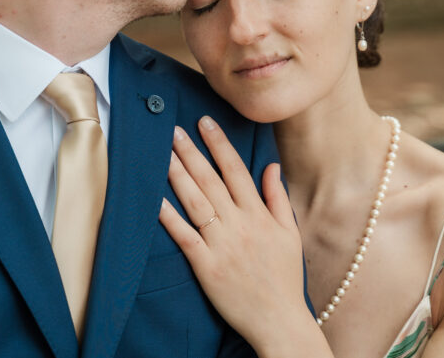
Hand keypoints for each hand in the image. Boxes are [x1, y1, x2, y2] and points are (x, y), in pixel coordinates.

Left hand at [159, 116, 323, 355]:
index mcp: (260, 215)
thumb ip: (277, 198)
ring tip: (161, 152)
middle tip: (172, 129)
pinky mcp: (206, 265)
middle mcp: (240, 225)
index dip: (219, 144)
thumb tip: (271, 165)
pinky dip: (168, 216)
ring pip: (195, 202)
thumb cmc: (284, 278)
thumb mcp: (290, 233)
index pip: (236, 170)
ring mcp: (222, 244)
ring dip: (177, 174)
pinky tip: (153, 198)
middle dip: (191, 152)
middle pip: (211, 181)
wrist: (279, 321)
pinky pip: (183, 235)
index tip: (204, 122)